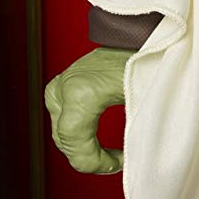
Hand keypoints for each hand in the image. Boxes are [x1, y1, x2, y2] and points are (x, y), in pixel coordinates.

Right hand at [44, 47, 130, 173]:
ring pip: (62, 136)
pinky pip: (61, 124)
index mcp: (82, 93)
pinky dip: (78, 138)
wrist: (131, 36)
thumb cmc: (142, 62)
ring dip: (83, 150)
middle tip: (116, 162)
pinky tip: (96, 145)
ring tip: (109, 155)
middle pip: (65, 142)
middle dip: (90, 159)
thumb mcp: (141, 100)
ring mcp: (57, 88)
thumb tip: (128, 163)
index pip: (74, 143)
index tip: (118, 163)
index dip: (94, 162)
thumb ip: (132, 133)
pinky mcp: (57, 89)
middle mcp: (63, 89)